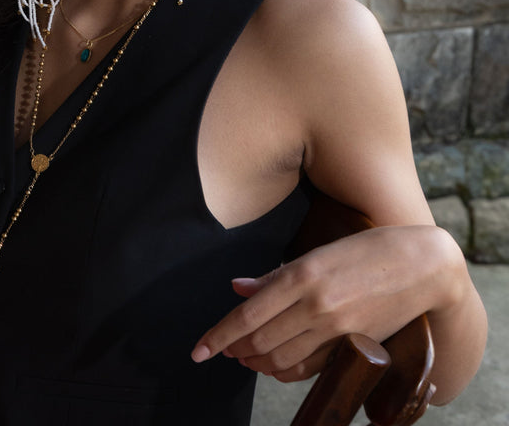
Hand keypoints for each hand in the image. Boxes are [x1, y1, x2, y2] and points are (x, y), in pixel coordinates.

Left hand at [191, 225, 446, 382]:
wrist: (423, 267)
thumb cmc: (366, 250)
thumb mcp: (317, 253)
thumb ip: (275, 276)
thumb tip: (237, 288)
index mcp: (302, 275)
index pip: (248, 315)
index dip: (219, 336)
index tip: (199, 350)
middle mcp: (316, 305)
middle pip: (261, 341)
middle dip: (234, 350)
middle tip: (221, 350)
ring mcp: (337, 329)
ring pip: (282, 358)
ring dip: (256, 362)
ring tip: (243, 357)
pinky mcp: (354, 345)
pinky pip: (311, 367)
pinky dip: (286, 371)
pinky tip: (274, 365)